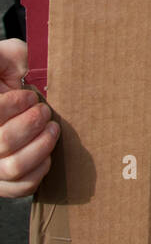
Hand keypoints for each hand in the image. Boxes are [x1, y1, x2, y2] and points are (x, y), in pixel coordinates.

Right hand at [0, 39, 58, 198]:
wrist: (16, 97)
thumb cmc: (10, 76)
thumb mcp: (7, 57)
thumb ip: (7, 57)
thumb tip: (20, 68)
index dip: (12, 105)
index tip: (29, 96)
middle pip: (2, 142)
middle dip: (30, 124)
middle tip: (44, 111)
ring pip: (13, 168)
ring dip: (40, 147)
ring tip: (52, 130)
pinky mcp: (2, 183)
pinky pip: (20, 187)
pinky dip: (39, 171)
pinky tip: (47, 154)